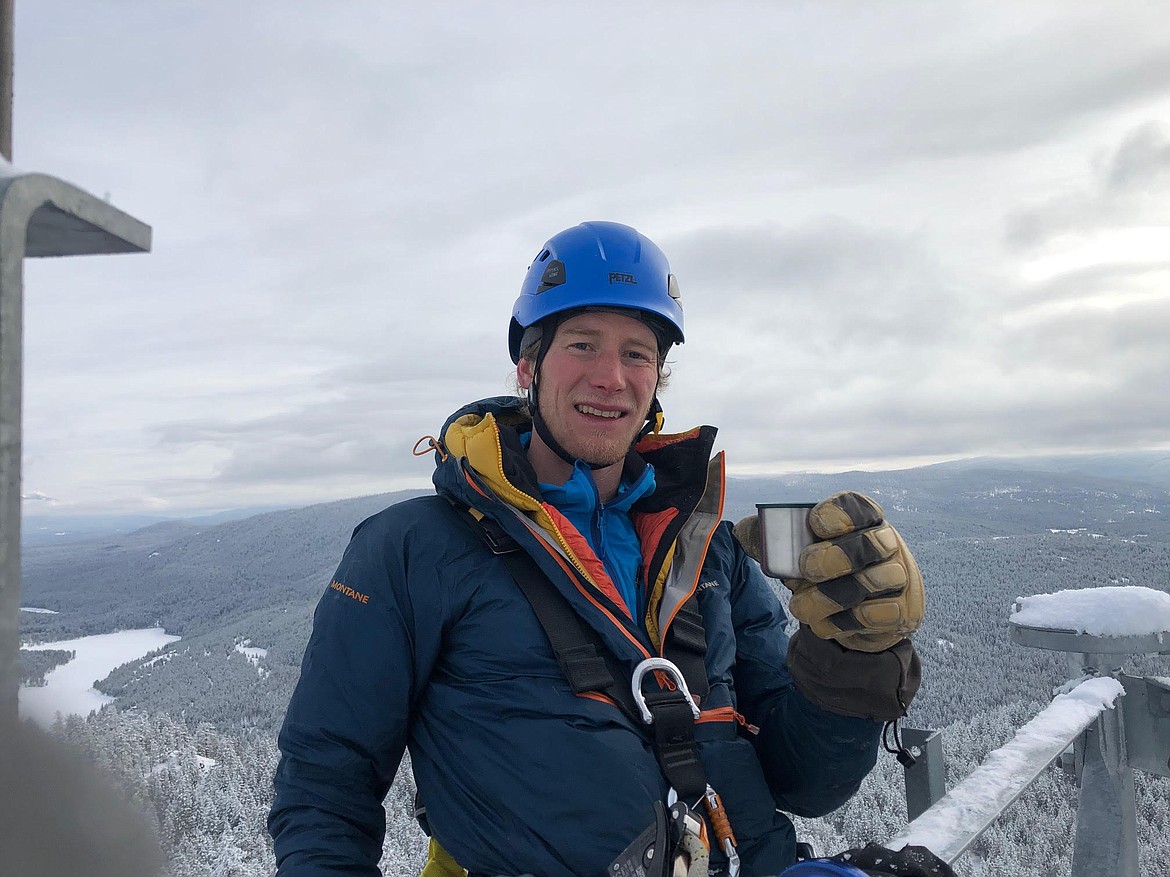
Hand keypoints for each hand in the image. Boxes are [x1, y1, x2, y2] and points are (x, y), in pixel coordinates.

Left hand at [738, 492, 922, 652]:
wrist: (853, 614)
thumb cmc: (823, 570)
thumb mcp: (795, 551)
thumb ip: (769, 538)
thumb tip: (743, 530)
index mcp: (860, 518)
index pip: (855, 506)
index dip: (835, 514)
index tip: (814, 524)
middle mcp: (886, 543)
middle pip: (869, 544)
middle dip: (832, 558)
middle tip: (806, 569)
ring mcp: (899, 577)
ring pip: (872, 582)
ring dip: (829, 599)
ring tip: (802, 608)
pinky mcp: (903, 610)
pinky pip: (877, 615)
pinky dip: (845, 623)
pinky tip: (826, 623)